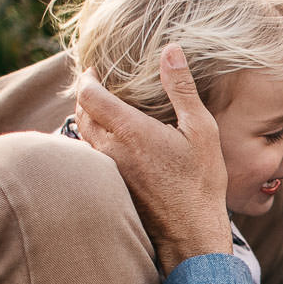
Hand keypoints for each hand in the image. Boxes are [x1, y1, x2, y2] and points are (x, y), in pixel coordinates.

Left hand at [75, 45, 232, 273]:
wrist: (190, 234)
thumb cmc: (201, 183)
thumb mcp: (201, 129)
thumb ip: (181, 88)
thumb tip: (170, 50)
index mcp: (129, 131)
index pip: (89, 95)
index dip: (88, 78)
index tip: (96, 70)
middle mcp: (109, 150)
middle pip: (81, 113)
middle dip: (86, 96)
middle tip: (99, 86)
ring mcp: (107, 171)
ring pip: (83, 136)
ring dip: (88, 119)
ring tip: (104, 109)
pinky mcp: (111, 186)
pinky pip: (91, 155)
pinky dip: (95, 140)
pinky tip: (113, 141)